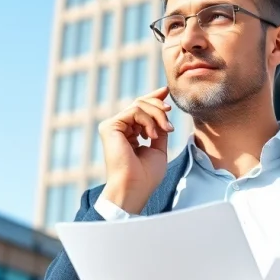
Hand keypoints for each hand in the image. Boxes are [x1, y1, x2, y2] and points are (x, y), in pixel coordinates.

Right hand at [98, 86, 172, 213]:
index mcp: (128, 134)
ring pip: (139, 105)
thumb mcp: (158, 148)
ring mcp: (113, 127)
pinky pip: (134, 111)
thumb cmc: (146, 176)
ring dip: (158, 115)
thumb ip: (159, 130)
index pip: (139, 109)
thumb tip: (164, 113)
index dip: (153, 98)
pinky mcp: (110, 126)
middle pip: (140, 103)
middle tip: (170, 114)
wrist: (135, 187)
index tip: (166, 91)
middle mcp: (118, 129)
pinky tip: (153, 135)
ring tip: (166, 130)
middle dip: (158, 106)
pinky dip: (148, 120)